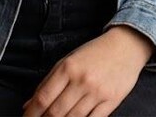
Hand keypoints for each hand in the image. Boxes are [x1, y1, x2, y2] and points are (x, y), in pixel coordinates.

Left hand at [23, 26, 153, 116]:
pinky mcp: (111, 101)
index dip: (31, 114)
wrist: (126, 45)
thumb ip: (49, 82)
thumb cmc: (94, 53)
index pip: (43, 97)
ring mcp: (97, 92)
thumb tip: (29, 105)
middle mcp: (82, 80)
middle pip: (56, 112)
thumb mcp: (69, 60)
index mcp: (68, 67)